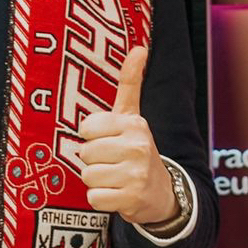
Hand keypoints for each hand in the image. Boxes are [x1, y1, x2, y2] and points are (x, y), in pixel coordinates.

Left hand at [78, 47, 177, 225]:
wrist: (162, 193)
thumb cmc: (137, 151)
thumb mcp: (133, 116)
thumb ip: (130, 83)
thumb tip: (139, 47)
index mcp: (134, 123)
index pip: (87, 127)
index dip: (92, 137)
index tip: (107, 140)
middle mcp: (137, 146)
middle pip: (85, 153)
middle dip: (94, 160)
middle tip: (112, 163)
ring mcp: (136, 174)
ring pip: (88, 175)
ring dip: (97, 181)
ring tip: (115, 178)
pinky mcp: (131, 199)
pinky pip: (93, 198)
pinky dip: (101, 200)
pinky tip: (117, 194)